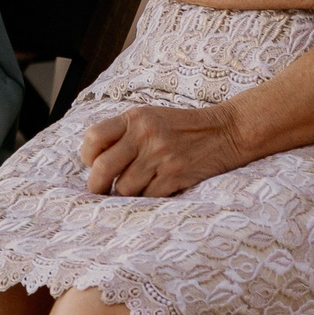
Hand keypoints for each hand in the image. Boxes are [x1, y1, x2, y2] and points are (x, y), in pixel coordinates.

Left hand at [79, 104, 250, 197]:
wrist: (226, 131)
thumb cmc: (182, 128)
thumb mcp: (150, 118)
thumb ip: (123, 133)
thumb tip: (92, 162)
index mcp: (135, 118)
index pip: (94, 137)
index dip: (87, 156)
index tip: (92, 164)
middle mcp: (145, 135)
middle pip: (102, 167)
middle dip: (96, 184)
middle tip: (100, 190)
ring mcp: (161, 156)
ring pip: (124, 187)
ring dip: (127, 192)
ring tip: (137, 185)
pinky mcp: (176, 175)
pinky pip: (148, 196)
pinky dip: (148, 197)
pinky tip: (156, 188)